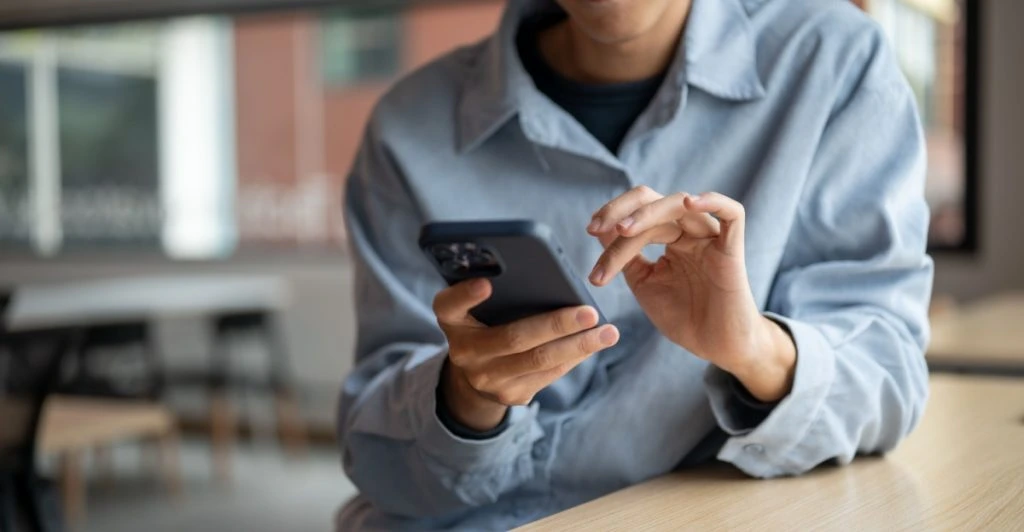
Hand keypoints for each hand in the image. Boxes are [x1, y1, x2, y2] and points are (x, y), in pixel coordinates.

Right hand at [433, 278, 619, 430]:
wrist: (475, 377)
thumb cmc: (483, 324)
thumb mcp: (474, 308)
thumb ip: (494, 290)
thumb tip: (545, 275)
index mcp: (451, 320)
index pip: (449, 305)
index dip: (465, 295)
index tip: (486, 284)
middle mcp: (464, 353)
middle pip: (514, 338)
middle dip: (556, 325)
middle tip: (590, 312)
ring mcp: (488, 379)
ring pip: (540, 361)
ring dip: (579, 345)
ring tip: (608, 332)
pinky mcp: (511, 395)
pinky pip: (549, 375)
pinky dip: (575, 357)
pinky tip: (596, 343)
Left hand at [587, 186, 794, 401]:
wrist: (716, 347)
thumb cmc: (684, 317)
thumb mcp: (644, 283)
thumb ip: (625, 257)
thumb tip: (600, 229)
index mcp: (670, 238)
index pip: (637, 214)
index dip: (612, 216)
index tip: (590, 230)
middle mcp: (690, 232)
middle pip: (654, 202)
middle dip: (620, 211)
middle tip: (595, 228)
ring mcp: (710, 238)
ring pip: (680, 205)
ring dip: (646, 214)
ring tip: (622, 230)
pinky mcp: (732, 250)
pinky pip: (732, 213)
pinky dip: (713, 201)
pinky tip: (689, 203)